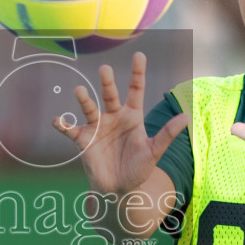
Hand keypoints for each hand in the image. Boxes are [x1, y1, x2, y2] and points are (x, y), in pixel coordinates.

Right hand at [53, 51, 188, 195]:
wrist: (119, 188)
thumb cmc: (138, 168)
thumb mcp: (154, 152)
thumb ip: (167, 134)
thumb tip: (186, 117)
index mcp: (132, 116)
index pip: (135, 90)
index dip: (137, 73)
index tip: (139, 55)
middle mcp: (113, 116)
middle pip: (110, 95)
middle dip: (107, 82)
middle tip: (105, 69)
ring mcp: (97, 127)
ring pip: (89, 108)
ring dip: (84, 99)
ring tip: (79, 90)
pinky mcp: (83, 140)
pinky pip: (71, 129)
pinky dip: (64, 124)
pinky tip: (58, 120)